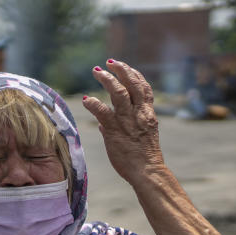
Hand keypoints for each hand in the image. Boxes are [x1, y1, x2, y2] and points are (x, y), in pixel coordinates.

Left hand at [83, 59, 165, 185]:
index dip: (135, 75)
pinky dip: (94, 103)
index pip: (144, 88)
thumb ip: (121, 127)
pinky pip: (103, 111)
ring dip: (107, 79)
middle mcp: (139, 114)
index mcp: (148, 114)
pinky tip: (87, 100)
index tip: (125, 67)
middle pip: (133, 84)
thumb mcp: (139, 138)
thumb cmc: (143, 158)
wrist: (147, 171)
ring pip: (119, 92)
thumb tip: (103, 124)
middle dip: (121, 70)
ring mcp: (127, 121)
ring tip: (97, 72)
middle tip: (109, 63)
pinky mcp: (115, 130)